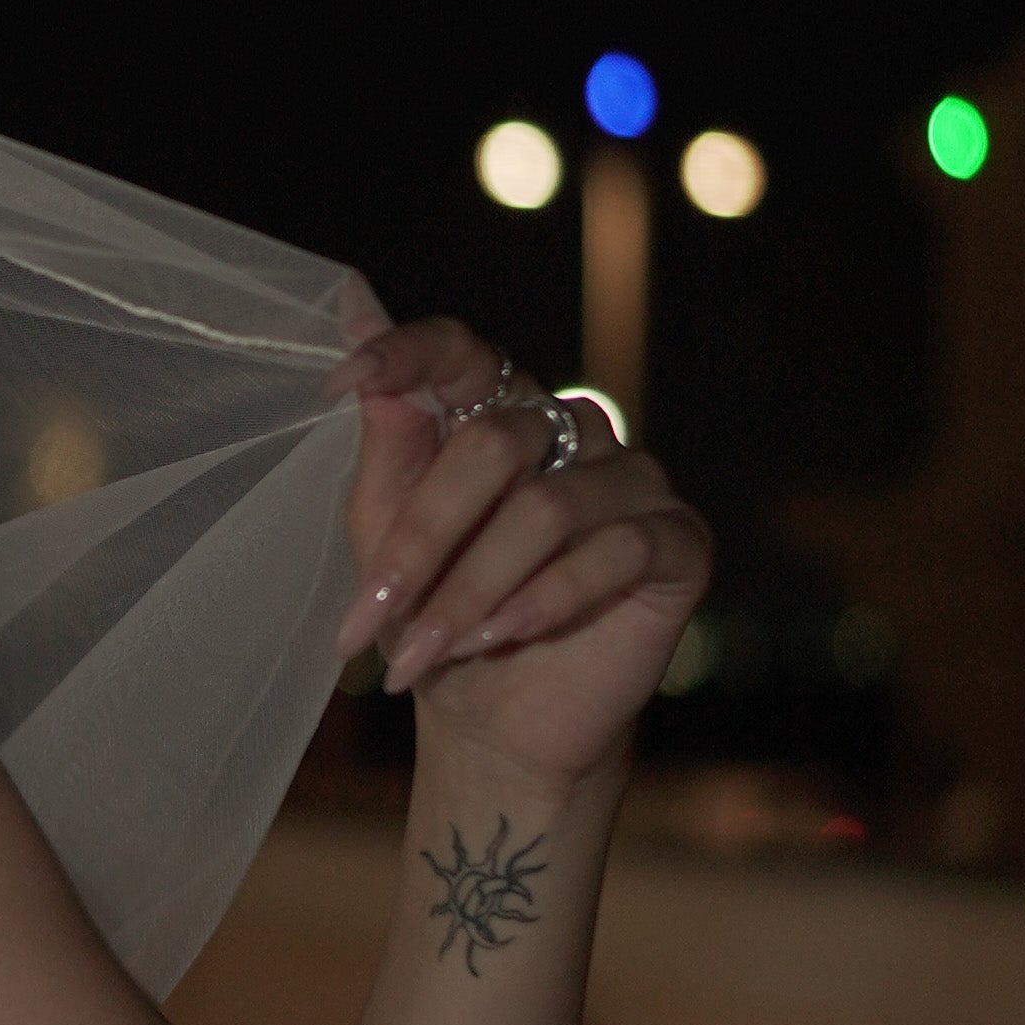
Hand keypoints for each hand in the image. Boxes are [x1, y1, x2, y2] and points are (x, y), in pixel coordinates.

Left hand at [342, 311, 712, 792]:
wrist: (497, 722)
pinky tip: (504, 637)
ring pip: (546, 510)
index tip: (345, 381)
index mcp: (499, 413)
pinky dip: (545, 602)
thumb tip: (354, 302)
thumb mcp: (384, 529)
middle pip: (494, 443)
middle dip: (422, 542)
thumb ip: (387, 432)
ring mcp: (634, 481)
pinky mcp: (680, 542)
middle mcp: (574, 431)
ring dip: (471, 592)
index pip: (463, 351)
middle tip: (372, 619)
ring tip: (428, 651)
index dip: (408, 354)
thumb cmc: (436, 615)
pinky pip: (615, 551)